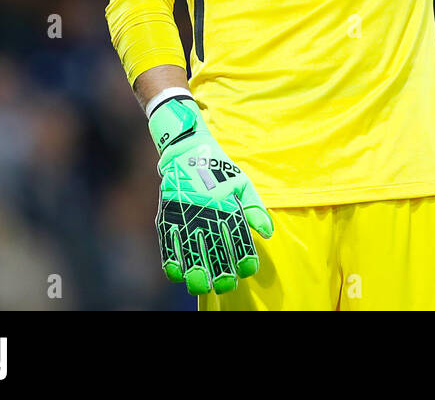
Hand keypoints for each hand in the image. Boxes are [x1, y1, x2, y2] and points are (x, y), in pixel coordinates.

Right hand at [148, 95, 273, 294]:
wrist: (187, 149)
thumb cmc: (219, 169)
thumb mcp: (242, 184)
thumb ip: (254, 209)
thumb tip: (267, 233)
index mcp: (227, 203)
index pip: (238, 237)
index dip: (243, 257)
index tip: (248, 270)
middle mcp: (206, 211)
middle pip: (213, 248)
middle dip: (220, 271)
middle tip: (226, 285)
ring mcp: (185, 213)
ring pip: (190, 249)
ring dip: (196, 271)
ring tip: (202, 286)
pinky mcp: (167, 214)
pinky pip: (167, 241)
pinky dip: (171, 259)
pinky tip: (177, 275)